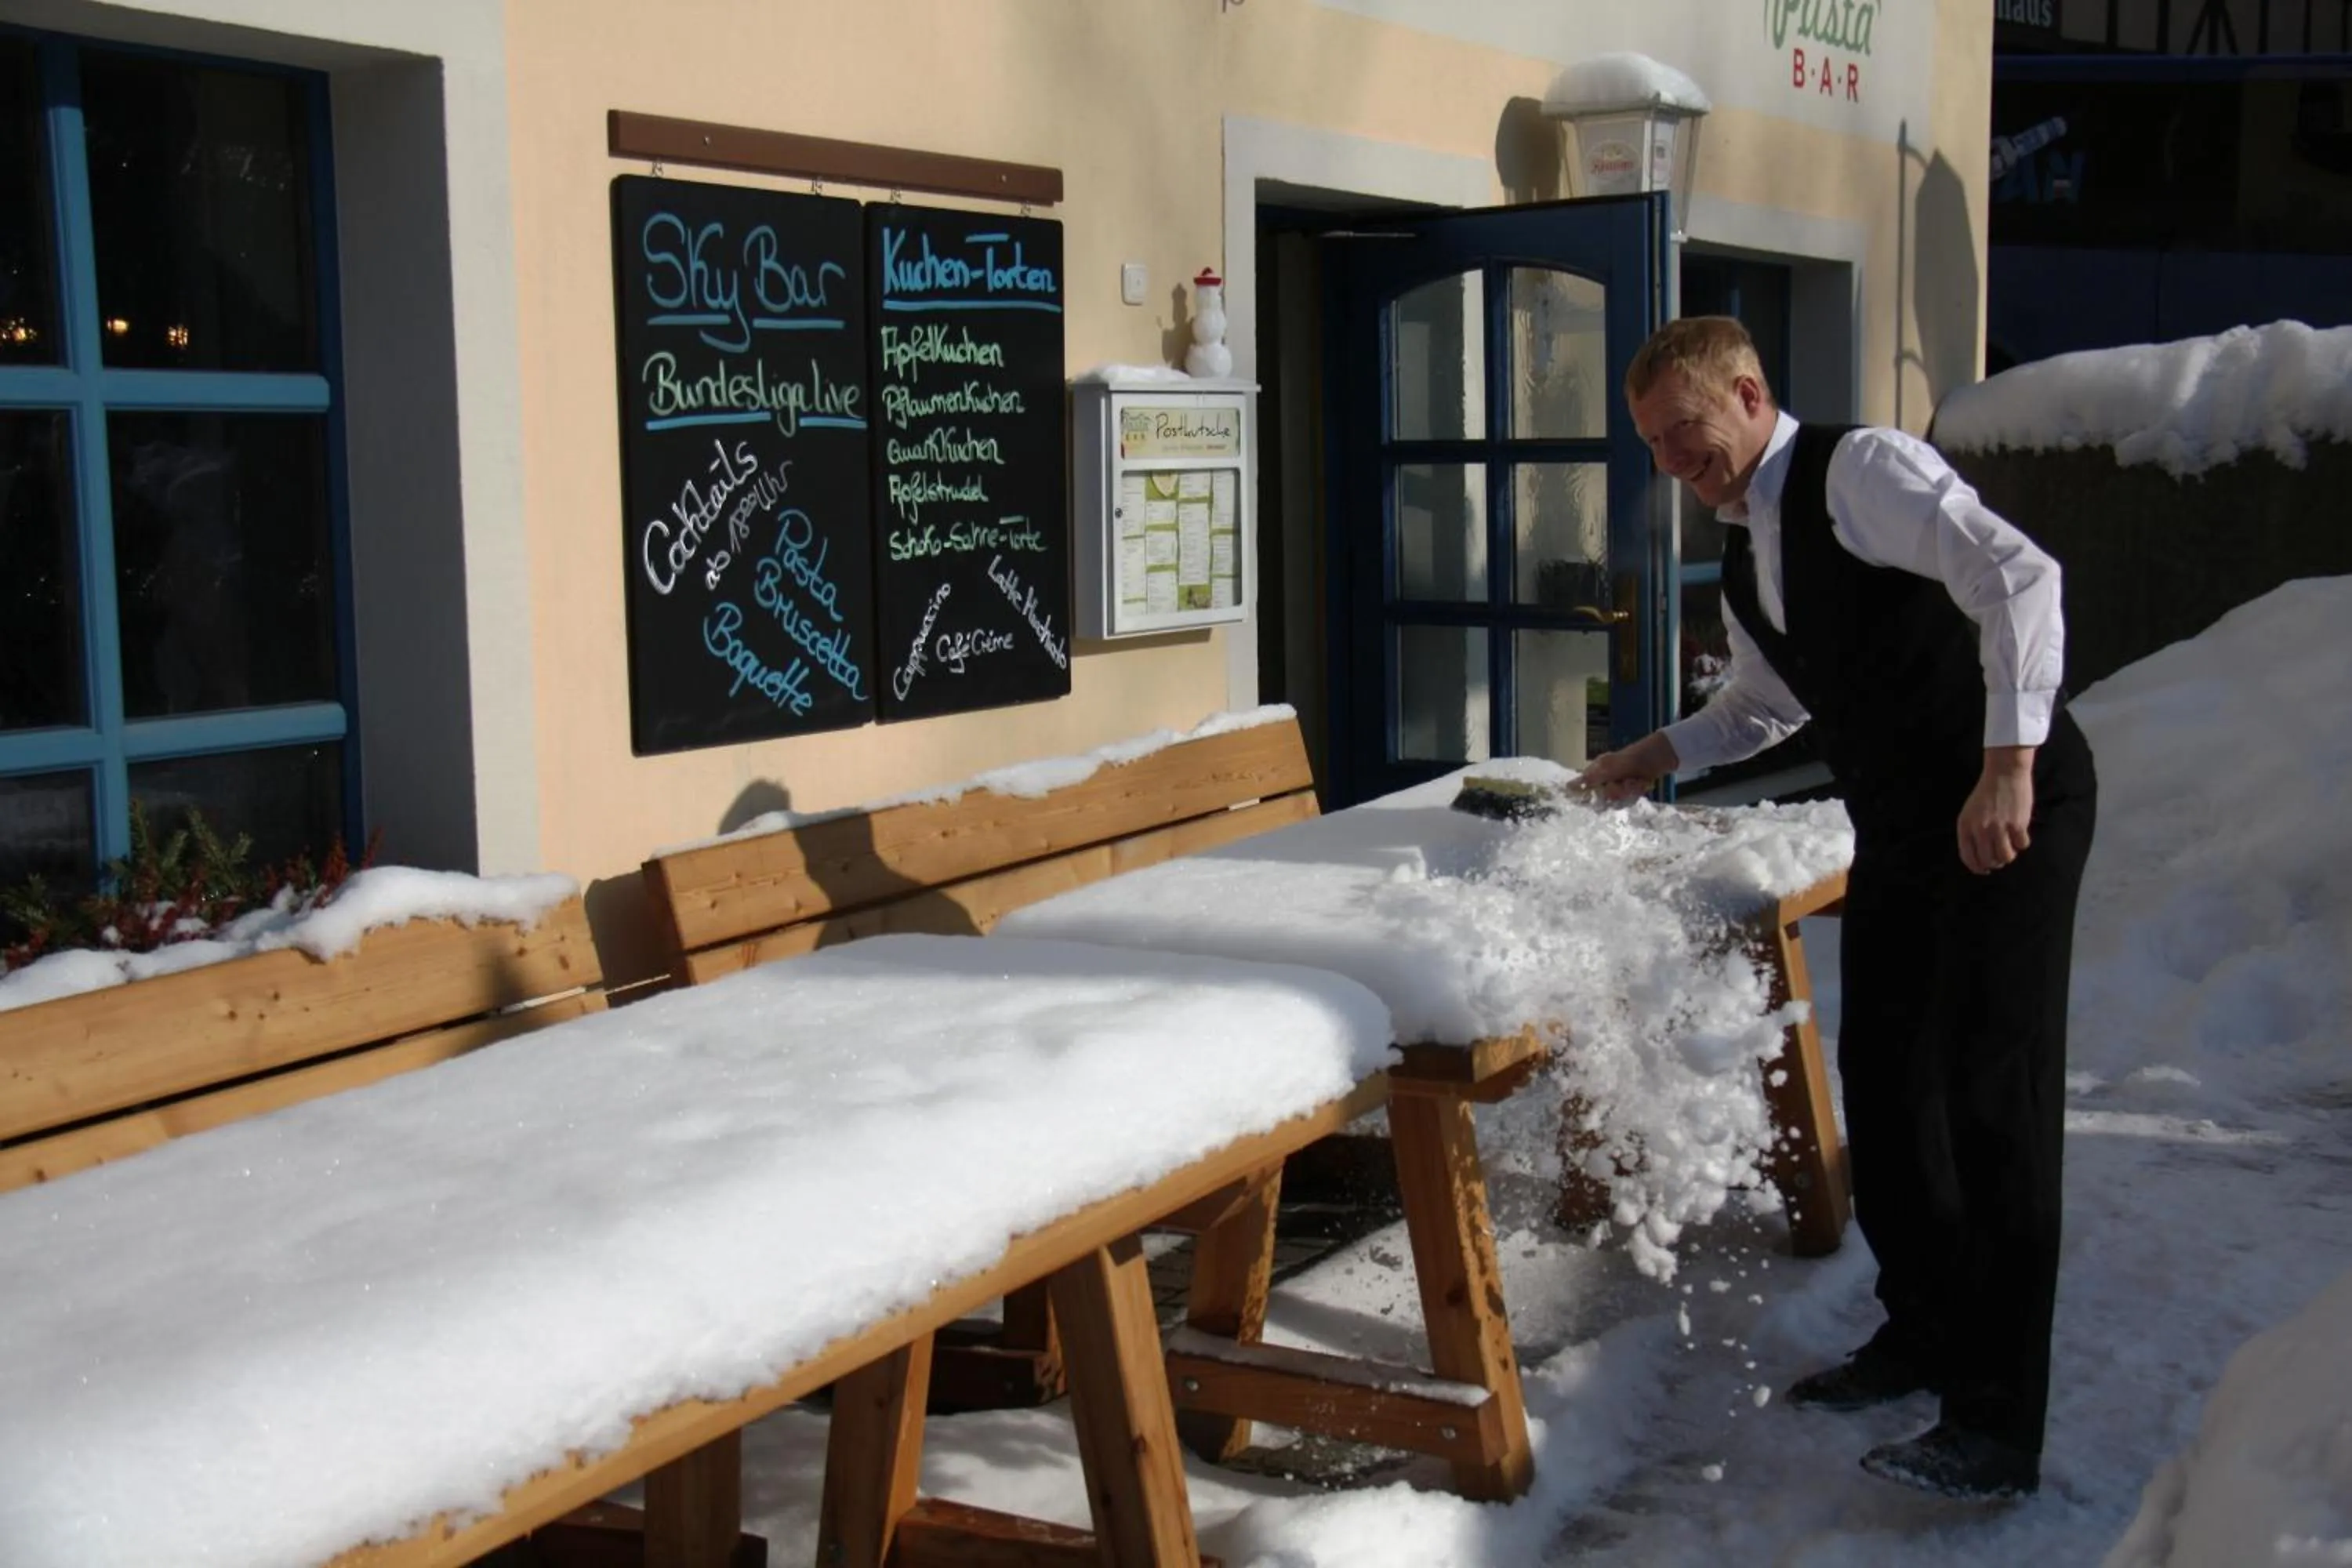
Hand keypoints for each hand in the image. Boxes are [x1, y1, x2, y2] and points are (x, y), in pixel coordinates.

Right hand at [1578, 733, 1679, 802]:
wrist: (1657, 758)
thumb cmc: (1630, 758)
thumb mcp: (1608, 767)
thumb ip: (1588, 779)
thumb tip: (1566, 787)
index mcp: (1595, 772)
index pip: (1583, 790)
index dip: (1588, 796)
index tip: (1600, 794)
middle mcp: (1604, 781)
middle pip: (1601, 799)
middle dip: (1615, 793)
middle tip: (1624, 783)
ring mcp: (1617, 787)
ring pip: (1615, 802)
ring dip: (1628, 792)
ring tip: (1636, 781)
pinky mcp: (1628, 792)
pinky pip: (1627, 801)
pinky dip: (1636, 793)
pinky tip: (1641, 784)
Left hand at [1958, 746, 2035, 873]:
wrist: (2004, 773)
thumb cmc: (1987, 794)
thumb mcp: (1970, 812)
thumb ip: (1972, 833)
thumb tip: (1980, 857)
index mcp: (1965, 826)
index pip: (1968, 857)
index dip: (1977, 867)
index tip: (1984, 869)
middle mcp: (1980, 829)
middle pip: (1988, 861)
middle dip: (1995, 862)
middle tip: (2000, 856)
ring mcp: (1999, 827)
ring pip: (2005, 857)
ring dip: (2009, 855)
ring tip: (2010, 844)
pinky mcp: (2017, 824)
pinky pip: (2022, 845)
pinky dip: (2022, 842)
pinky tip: (2020, 833)